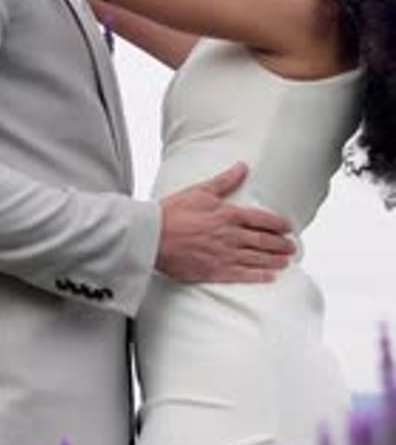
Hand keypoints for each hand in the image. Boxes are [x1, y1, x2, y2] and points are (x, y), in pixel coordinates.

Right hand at [157, 162, 294, 283]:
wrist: (153, 236)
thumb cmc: (172, 212)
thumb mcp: (200, 191)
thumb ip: (224, 181)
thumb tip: (242, 167)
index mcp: (228, 214)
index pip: (261, 219)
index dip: (277, 224)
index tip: (288, 227)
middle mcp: (230, 235)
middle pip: (263, 240)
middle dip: (280, 244)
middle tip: (292, 247)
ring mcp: (224, 254)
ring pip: (257, 258)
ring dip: (274, 260)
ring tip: (286, 261)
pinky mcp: (214, 271)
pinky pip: (242, 275)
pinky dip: (258, 276)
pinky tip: (269, 277)